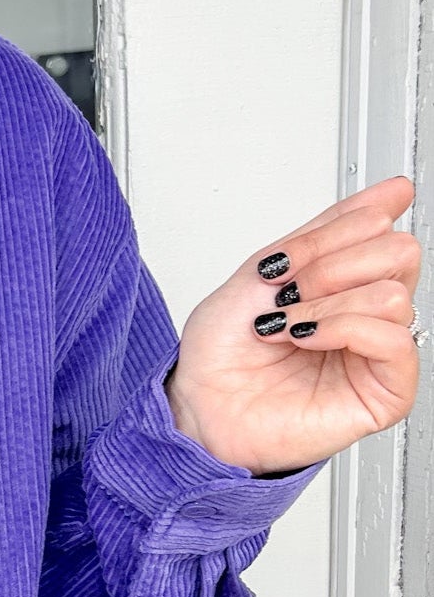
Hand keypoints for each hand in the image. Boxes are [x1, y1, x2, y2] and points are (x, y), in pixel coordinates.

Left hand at [165, 176, 420, 474]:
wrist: (197, 405)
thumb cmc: (220, 353)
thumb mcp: (266, 269)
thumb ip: (330, 230)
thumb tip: (393, 192)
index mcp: (344, 281)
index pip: (379, 228)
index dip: (331, 231)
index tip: (286, 258)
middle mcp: (365, 313)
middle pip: (400, 253)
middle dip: (333, 264)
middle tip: (288, 291)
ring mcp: (376, 353)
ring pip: (394, 295)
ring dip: (328, 303)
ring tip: (286, 324)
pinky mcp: (384, 393)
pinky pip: (396, 342)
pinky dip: (343, 330)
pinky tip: (306, 339)